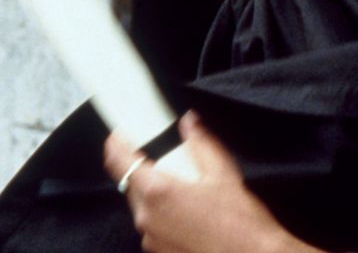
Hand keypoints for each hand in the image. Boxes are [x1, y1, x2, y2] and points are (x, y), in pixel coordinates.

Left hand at [104, 112, 321, 252]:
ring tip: (184, 189)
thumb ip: (201, 144)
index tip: (119, 133)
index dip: (115, 144)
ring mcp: (149, 237)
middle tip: (163, 159)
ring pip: (142, 206)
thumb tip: (189, 122)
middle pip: (130, 184)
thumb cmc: (238, 217)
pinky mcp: (157, 251)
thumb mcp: (224, 173)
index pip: (119, 162)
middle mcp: (145, 216)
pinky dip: (163, 214)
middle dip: (142, 169)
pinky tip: (190, 214)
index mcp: (157, 191)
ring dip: (154, 193)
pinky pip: (152, 225)